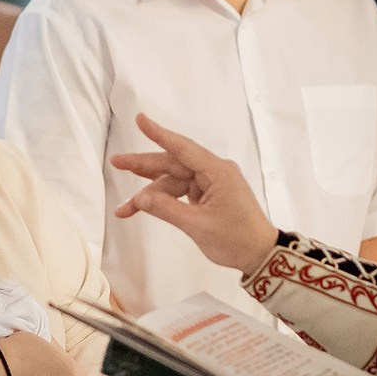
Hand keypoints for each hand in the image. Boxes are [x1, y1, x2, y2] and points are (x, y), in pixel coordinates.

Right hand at [111, 113, 278, 273]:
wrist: (261, 255)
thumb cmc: (236, 239)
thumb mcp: (198, 226)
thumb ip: (167, 209)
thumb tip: (140, 198)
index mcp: (217, 172)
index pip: (182, 148)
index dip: (159, 134)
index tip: (140, 119)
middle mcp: (214, 172)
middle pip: (173, 164)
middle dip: (143, 166)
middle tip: (116, 162)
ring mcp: (212, 184)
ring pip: (173, 182)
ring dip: (150, 194)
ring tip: (124, 209)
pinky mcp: (209, 196)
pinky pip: (181, 192)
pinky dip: (163, 201)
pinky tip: (143, 208)